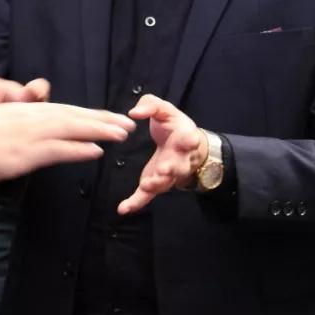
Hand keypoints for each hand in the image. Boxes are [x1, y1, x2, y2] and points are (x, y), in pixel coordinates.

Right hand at [0, 102, 133, 180]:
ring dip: (100, 130)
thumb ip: (22, 122)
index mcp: (27, 110)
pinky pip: (60, 149)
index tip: (108, 116)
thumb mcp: (1, 121)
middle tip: (127, 123)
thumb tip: (40, 128)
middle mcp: (34, 117)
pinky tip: (97, 151)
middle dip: (103, 119)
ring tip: (122, 134)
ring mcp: (33, 133)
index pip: (64, 110)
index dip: (89, 113)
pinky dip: (80, 149)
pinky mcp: (29, 151)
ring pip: (74, 129)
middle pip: (75, 116)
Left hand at [118, 94, 206, 215]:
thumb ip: (150, 105)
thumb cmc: (173, 125)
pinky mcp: (155, 183)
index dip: (190, 140)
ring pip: (165, 183)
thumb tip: (134, 113)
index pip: (190, 138)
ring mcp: (168, 174)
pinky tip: (124, 208)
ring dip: (157, 185)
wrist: (182, 143)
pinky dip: (136, 203)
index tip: (189, 140)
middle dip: (172, 168)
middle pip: (179, 166)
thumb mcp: (163, 109)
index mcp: (184, 136)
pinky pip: (147, 196)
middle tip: (165, 169)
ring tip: (147, 185)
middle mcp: (180, 158)